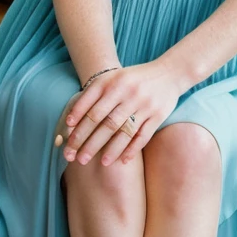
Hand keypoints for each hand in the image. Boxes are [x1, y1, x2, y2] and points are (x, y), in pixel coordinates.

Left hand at [57, 60, 181, 166]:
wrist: (169, 72)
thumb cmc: (133, 78)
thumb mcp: (112, 78)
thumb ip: (92, 95)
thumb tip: (70, 122)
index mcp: (112, 82)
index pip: (91, 106)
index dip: (78, 122)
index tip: (67, 137)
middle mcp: (127, 92)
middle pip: (104, 122)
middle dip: (88, 141)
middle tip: (75, 157)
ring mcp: (144, 105)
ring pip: (123, 132)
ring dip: (110, 150)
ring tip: (99, 164)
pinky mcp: (158, 115)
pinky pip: (143, 136)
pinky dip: (132, 149)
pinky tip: (122, 161)